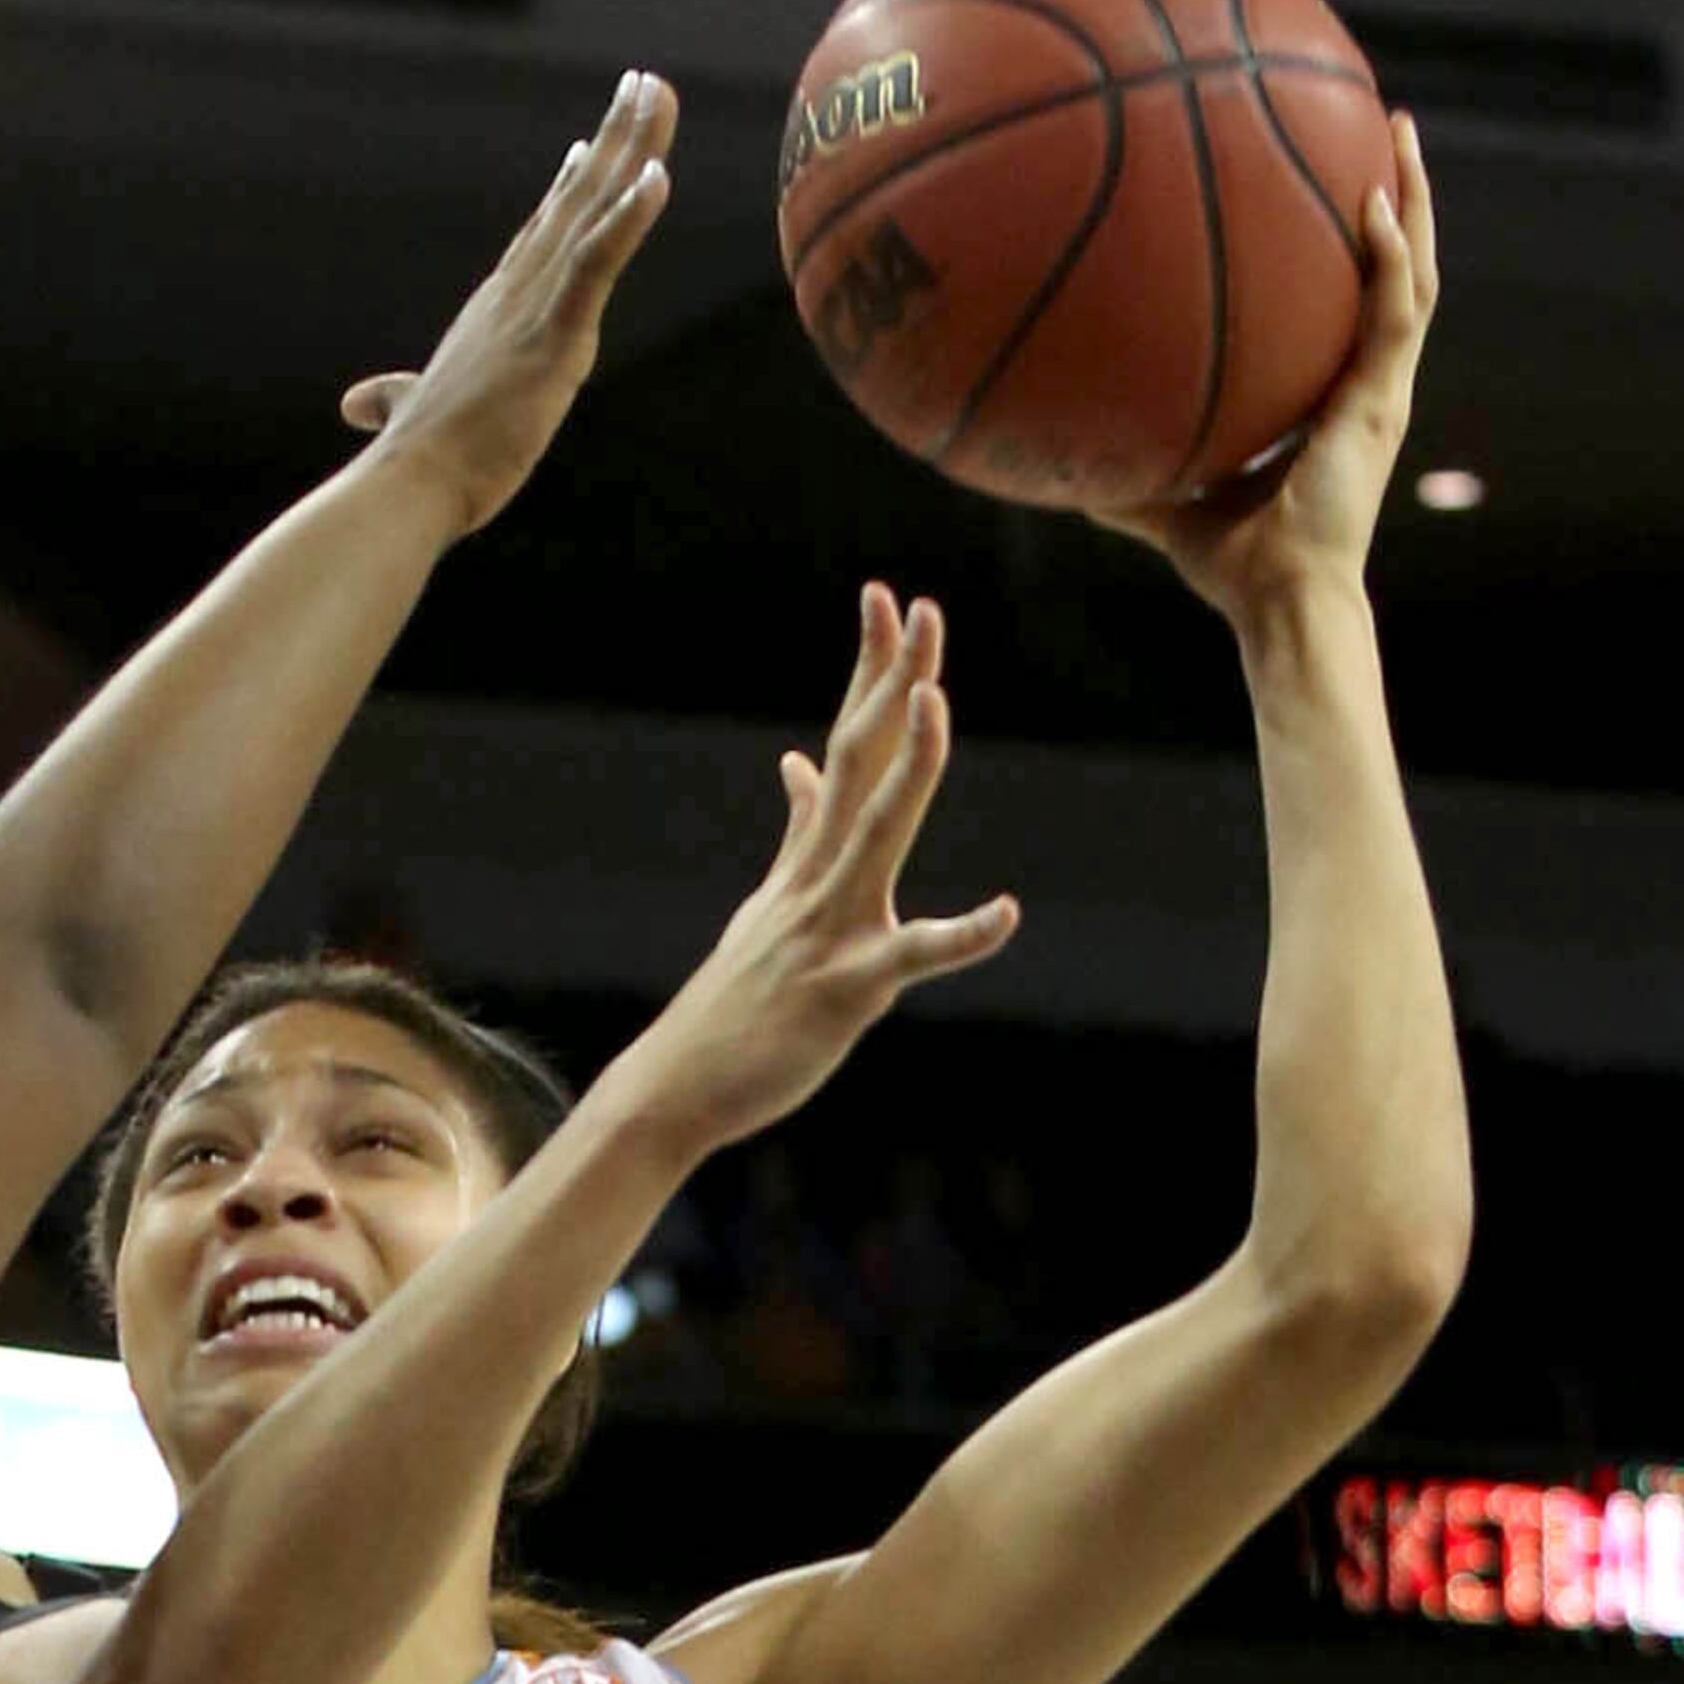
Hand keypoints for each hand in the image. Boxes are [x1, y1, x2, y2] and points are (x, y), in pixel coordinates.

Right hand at [337, 73, 676, 534]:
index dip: (571, 185)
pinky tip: (657, 177)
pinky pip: (597, 265)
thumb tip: (357, 405)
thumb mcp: (412, 413)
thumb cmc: (416, 458)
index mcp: (497, 309)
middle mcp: (517, 292)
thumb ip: (393, 399)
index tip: (594, 142)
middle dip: (615, 139)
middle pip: (576, 201)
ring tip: (657, 94)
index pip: (542, 234)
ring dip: (631, 150)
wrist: (409, 484)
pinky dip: (627, 219)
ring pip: (593, 213)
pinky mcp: (554, 336)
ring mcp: (535, 308)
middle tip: (645, 83)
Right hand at [619, 586, 1019, 1150]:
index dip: (869, 672)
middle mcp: (817, 877)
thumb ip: (796, 833)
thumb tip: (797, 764)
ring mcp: (831, 927)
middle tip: (920, 609)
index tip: (886, 599)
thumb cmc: (732, 1004)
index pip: (845, 744)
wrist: (677, 1084)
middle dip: (893, 684)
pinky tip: (1007, 913)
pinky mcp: (849, 988)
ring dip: (908, 766)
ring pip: (877, 832)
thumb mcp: (766, 904)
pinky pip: (913, 957)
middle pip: (861, 763)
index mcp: (807, 859)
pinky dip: (962, 935)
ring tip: (934, 702)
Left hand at [1095, 114, 1439, 626]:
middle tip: (1383, 126)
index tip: (1337, 179)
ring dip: (1412, 201)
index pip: (1352, 302)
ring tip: (1397, 132)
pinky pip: (1395, 313)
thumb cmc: (1234, 565)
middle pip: (1396, 267)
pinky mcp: (1381, 404)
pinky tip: (1375, 205)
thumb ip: (1124, 478)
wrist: (1280, 602)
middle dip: (1397, 194)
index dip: (1353, 243)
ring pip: (1415, 274)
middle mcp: (1367, 383)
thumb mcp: (1167, 504)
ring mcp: (1382, 391)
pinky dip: (1390, 258)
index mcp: (1333, 396)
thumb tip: (1055, 465)